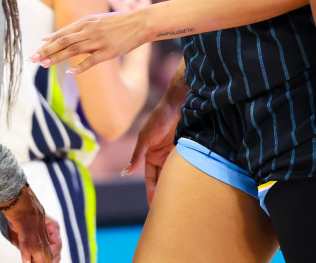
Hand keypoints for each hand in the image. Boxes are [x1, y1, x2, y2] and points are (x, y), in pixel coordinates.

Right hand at [3, 186, 58, 262]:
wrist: (8, 183)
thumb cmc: (12, 194)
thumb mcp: (22, 212)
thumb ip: (25, 226)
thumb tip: (24, 242)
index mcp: (41, 216)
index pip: (48, 238)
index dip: (49, 252)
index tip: (50, 260)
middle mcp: (40, 219)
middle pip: (46, 243)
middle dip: (47, 258)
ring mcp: (33, 220)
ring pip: (38, 244)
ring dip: (39, 259)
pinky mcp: (23, 221)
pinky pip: (26, 239)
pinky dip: (26, 252)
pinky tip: (26, 261)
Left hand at [31, 9, 150, 73]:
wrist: (140, 22)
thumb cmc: (121, 21)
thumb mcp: (100, 19)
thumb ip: (85, 26)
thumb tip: (71, 33)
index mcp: (87, 22)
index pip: (63, 33)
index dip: (50, 40)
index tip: (38, 46)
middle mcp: (89, 31)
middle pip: (63, 42)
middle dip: (46, 50)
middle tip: (32, 58)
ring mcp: (98, 41)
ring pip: (72, 51)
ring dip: (56, 58)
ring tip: (44, 65)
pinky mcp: (108, 52)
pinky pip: (91, 61)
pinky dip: (80, 66)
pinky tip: (70, 72)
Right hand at [123, 86, 183, 202]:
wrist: (179, 104)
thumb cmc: (159, 118)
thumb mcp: (145, 138)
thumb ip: (137, 155)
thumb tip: (125, 172)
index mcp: (150, 156)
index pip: (151, 179)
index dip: (152, 192)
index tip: (154, 206)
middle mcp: (163, 157)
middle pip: (164, 180)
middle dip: (165, 193)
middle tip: (168, 210)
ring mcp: (176, 155)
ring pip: (176, 176)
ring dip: (177, 187)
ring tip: (180, 203)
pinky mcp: (187, 152)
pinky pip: (187, 168)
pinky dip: (187, 178)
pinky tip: (190, 188)